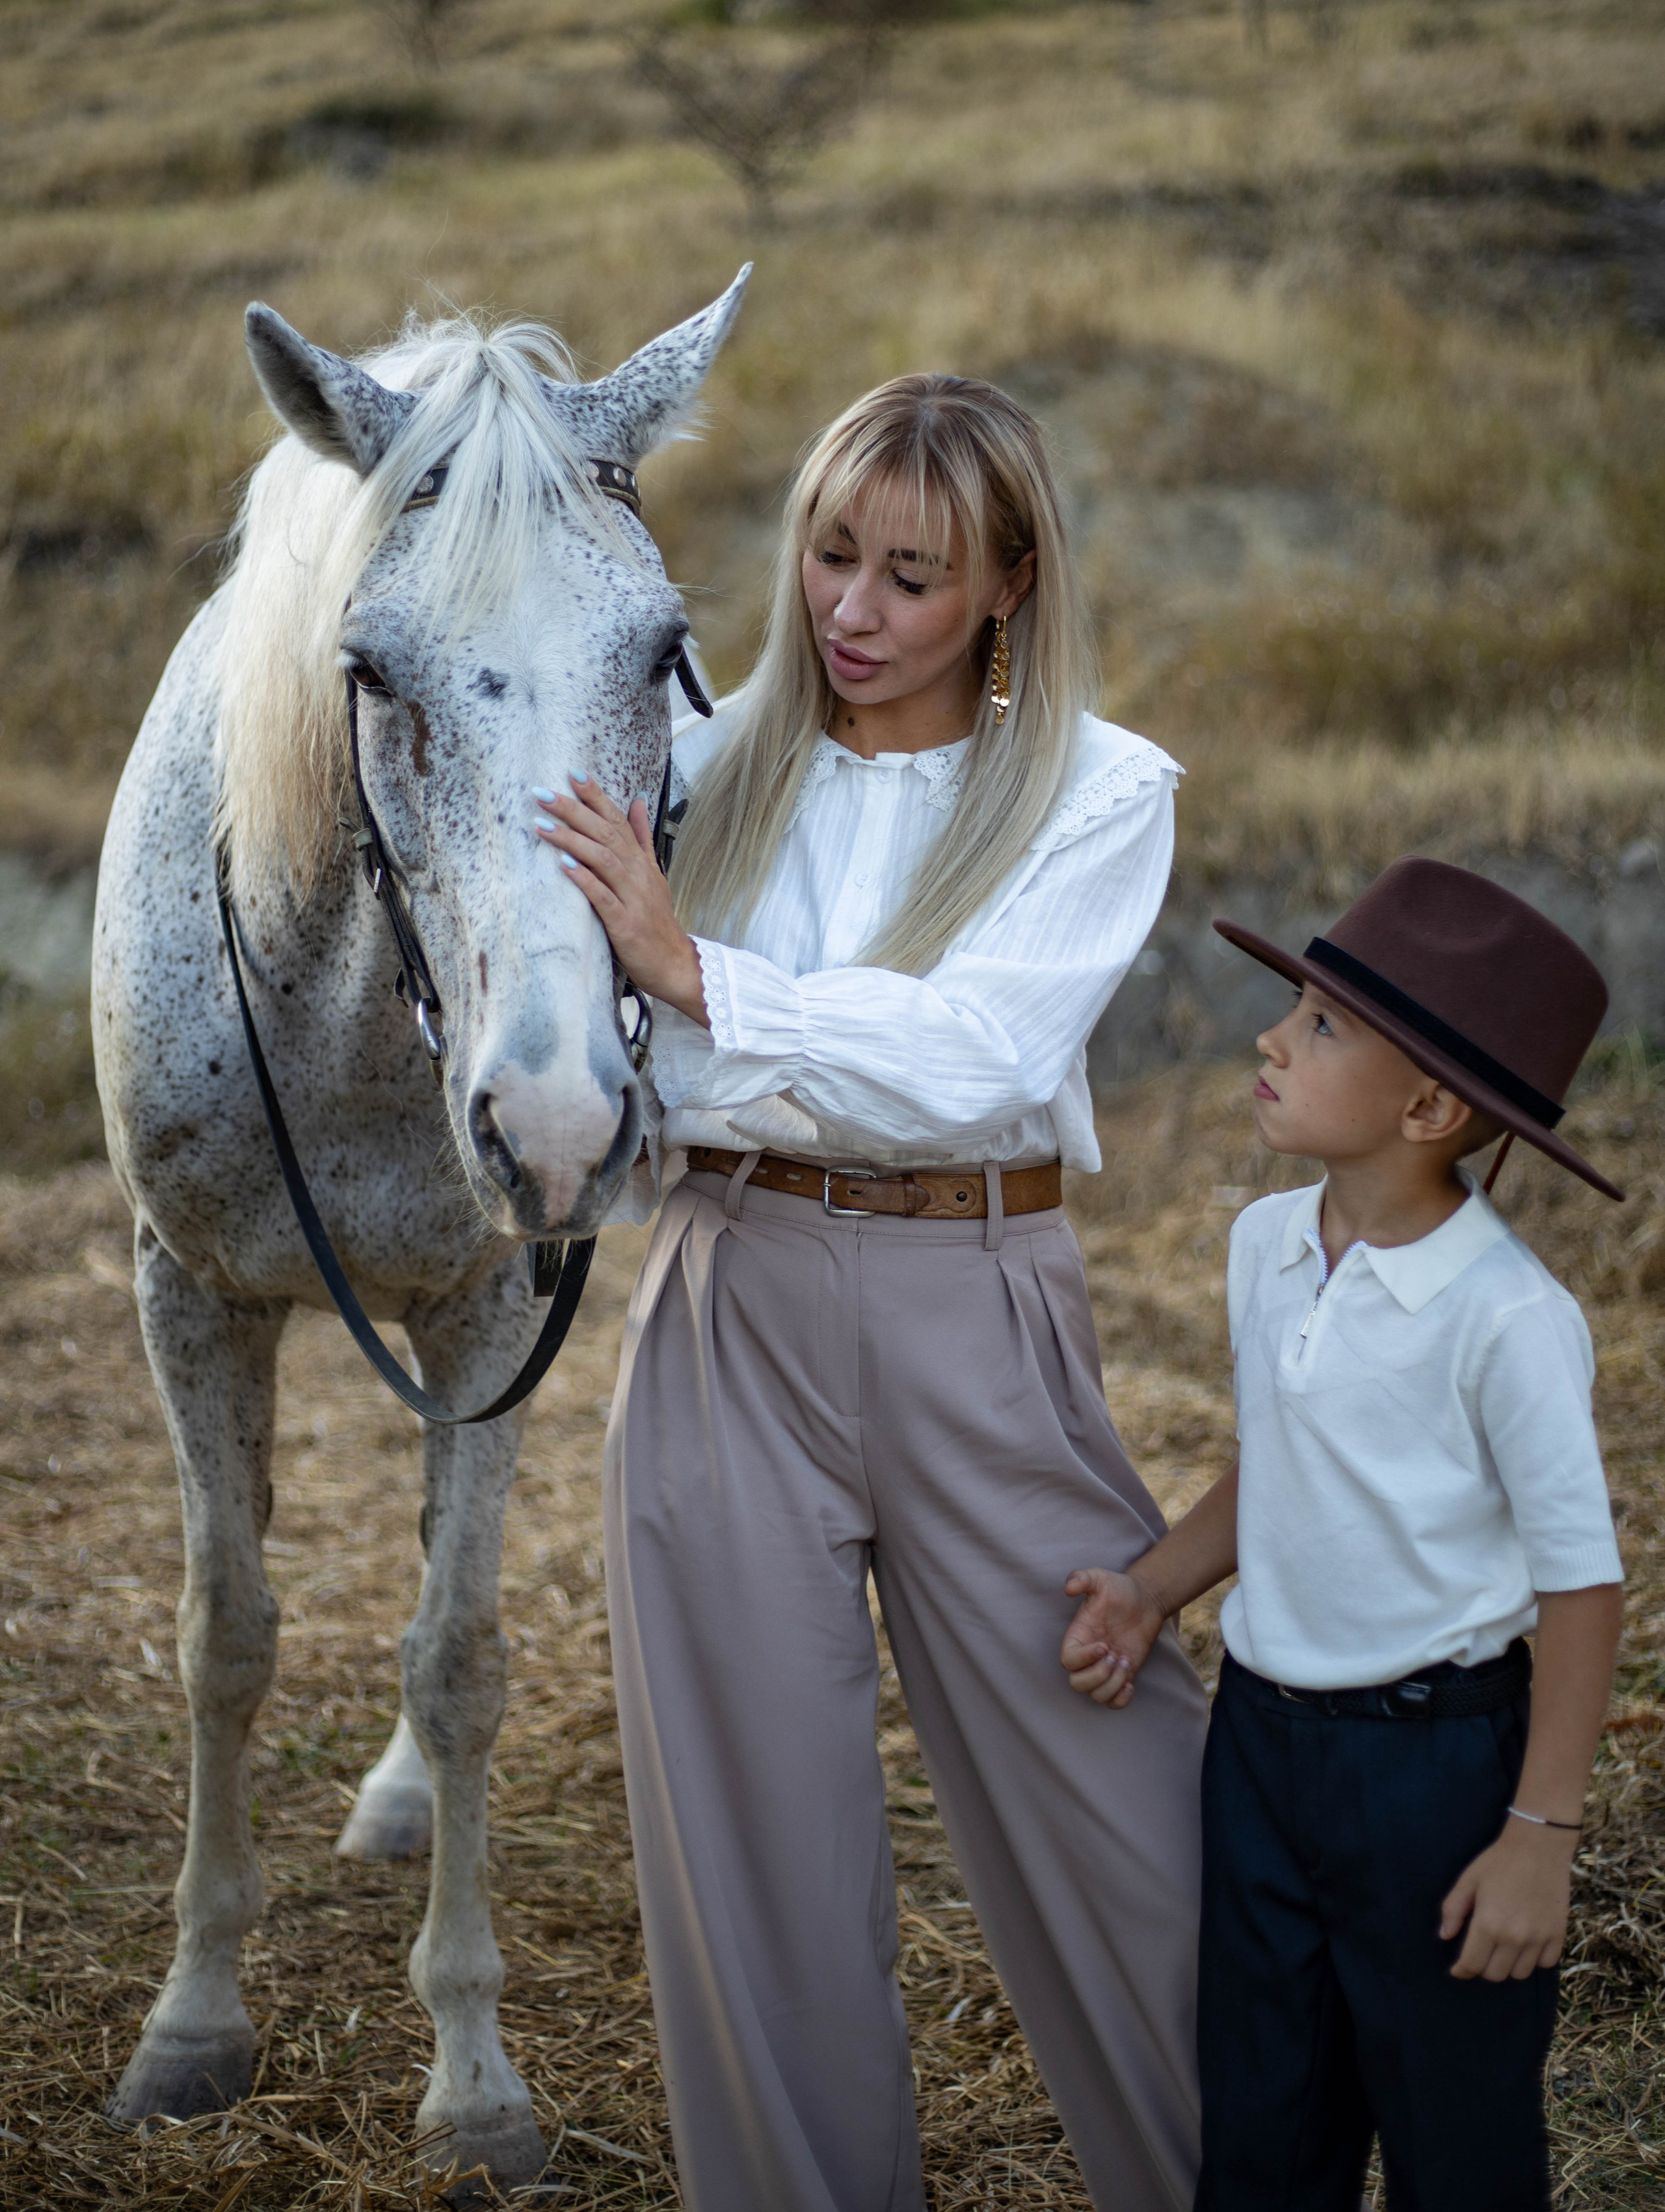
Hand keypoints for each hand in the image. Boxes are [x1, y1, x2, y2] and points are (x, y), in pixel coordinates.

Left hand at [534, 776, 707, 1024]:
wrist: (675, 963)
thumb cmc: (656, 920)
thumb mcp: (652, 874)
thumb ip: (641, 839)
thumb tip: (638, 801)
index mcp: (640, 862)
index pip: (618, 819)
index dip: (596, 796)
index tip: (573, 773)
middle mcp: (637, 874)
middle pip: (605, 833)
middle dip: (574, 811)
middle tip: (543, 792)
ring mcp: (632, 898)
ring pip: (602, 860)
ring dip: (572, 840)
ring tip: (542, 824)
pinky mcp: (625, 924)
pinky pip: (602, 897)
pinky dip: (584, 880)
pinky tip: (564, 866)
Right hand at [1060, 1568, 1166, 1707]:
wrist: (1145, 1599)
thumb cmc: (1119, 1589)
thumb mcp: (1100, 1578)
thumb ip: (1082, 1578)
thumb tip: (1069, 1588)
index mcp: (1078, 1636)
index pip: (1068, 1660)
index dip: (1083, 1658)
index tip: (1104, 1645)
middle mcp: (1088, 1656)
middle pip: (1077, 1684)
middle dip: (1098, 1675)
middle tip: (1115, 1655)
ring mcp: (1104, 1669)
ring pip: (1095, 1696)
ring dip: (1112, 1684)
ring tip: (1126, 1662)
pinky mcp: (1122, 1676)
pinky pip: (1113, 1702)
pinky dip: (1120, 1700)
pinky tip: (1131, 1683)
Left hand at [1440, 1817, 1575, 1980]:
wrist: (1538, 1846)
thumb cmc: (1498, 1861)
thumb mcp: (1468, 1880)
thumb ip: (1453, 1909)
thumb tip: (1445, 1936)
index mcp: (1488, 1924)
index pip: (1472, 1965)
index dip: (1462, 1970)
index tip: (1458, 1969)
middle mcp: (1514, 1938)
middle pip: (1495, 1975)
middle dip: (1482, 1968)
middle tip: (1480, 1953)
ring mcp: (1539, 1939)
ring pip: (1520, 1974)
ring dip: (1508, 1966)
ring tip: (1502, 1949)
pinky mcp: (1558, 1935)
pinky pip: (1545, 1964)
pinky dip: (1534, 1960)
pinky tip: (1526, 1944)